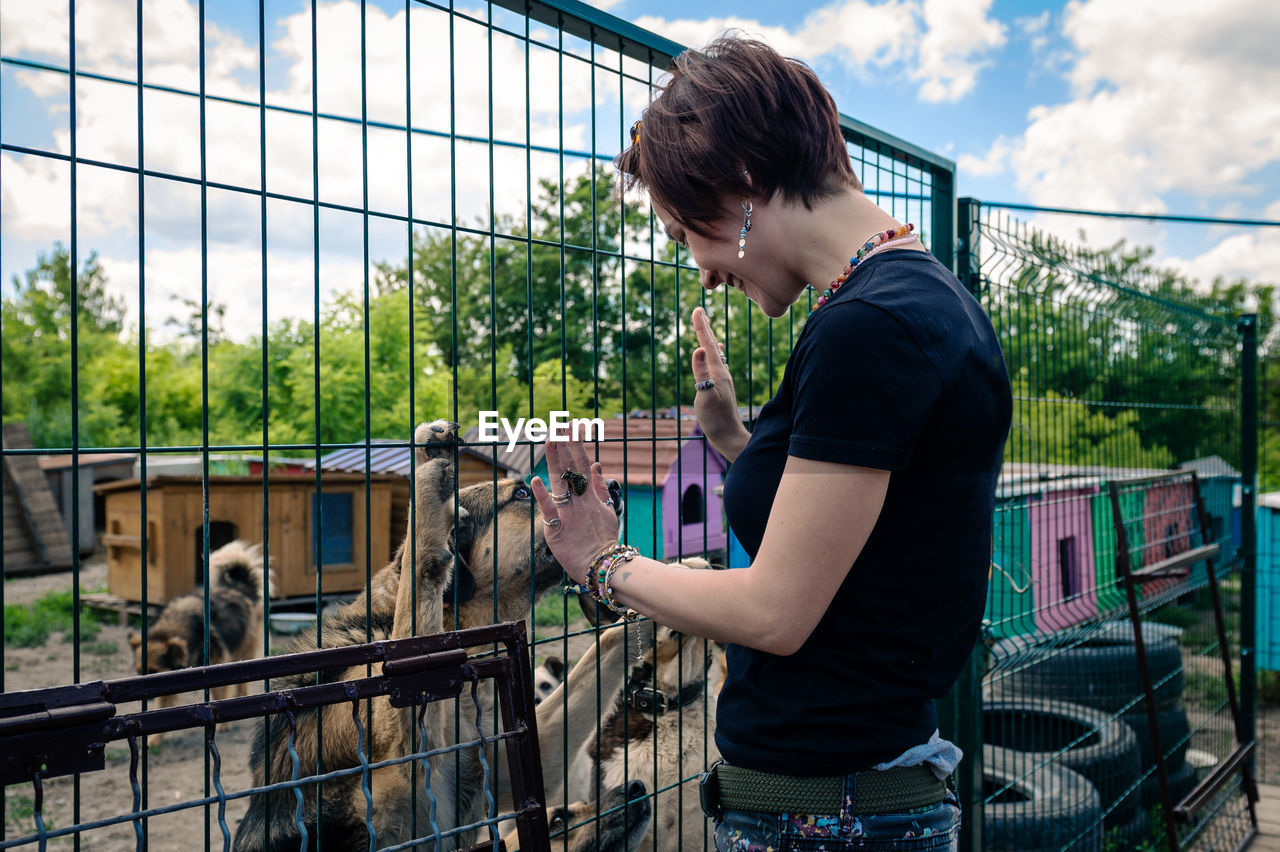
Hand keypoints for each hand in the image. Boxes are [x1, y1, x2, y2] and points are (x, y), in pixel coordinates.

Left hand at [530, 439, 621, 585]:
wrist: (603, 567)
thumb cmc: (604, 540)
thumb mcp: (608, 511)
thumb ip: (601, 488)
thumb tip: (597, 465)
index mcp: (592, 496)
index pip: (582, 464)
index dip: (576, 445)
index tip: (571, 427)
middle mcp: (581, 501)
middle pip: (571, 469)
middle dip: (565, 446)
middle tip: (559, 425)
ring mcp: (570, 514)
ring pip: (560, 483)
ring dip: (554, 460)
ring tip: (549, 440)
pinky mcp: (558, 529)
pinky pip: (549, 510)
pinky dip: (542, 495)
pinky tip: (535, 479)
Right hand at [691, 306, 749, 460]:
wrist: (730, 437)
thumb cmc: (716, 420)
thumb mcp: (705, 396)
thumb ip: (702, 373)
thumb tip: (698, 349)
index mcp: (718, 373)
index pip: (707, 345)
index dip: (701, 327)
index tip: (697, 310)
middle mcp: (722, 373)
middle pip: (712, 346)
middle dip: (705, 328)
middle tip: (699, 311)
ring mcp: (723, 380)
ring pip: (715, 353)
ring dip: (709, 338)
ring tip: (706, 327)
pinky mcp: (722, 387)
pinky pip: (717, 362)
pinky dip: (714, 352)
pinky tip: (717, 352)